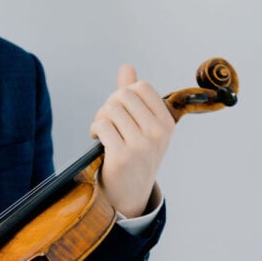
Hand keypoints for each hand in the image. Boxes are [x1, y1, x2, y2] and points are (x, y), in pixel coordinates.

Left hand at [90, 64, 174, 217]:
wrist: (130, 193)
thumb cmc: (135, 155)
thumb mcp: (142, 126)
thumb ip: (134, 97)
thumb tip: (127, 67)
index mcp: (167, 122)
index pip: (141, 87)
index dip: (124, 93)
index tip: (121, 109)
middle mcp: (158, 133)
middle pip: (123, 95)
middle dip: (109, 104)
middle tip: (107, 120)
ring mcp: (142, 145)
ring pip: (110, 108)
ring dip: (100, 118)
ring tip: (102, 131)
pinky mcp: (123, 156)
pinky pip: (101, 124)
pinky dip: (94, 129)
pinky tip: (97, 140)